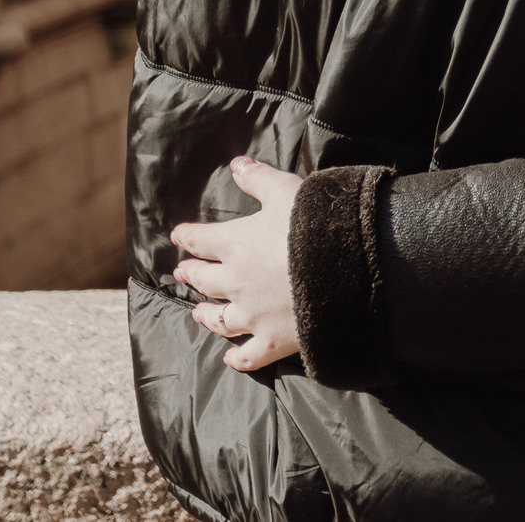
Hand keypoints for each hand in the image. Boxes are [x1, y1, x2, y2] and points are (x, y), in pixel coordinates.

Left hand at [170, 156, 302, 372]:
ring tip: (197, 312)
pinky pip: (249, 356)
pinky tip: (230, 359)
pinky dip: (238, 358)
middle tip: (182, 272)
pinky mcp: (273, 340)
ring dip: (206, 314)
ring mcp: (253, 315)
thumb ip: (258, 179)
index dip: (188, 236)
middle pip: (204, 280)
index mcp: (236, 244)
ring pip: (219, 319)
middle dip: (192, 274)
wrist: (346, 270)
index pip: (200, 239)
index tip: (178, 235)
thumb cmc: (315, 225)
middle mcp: (235, 282)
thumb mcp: (287, 190)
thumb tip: (236, 164)